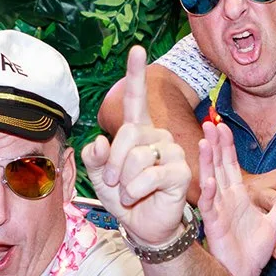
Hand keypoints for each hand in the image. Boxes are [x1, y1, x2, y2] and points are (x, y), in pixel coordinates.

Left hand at [80, 46, 194, 248]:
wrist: (143, 225)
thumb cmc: (124, 197)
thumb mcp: (100, 177)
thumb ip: (93, 158)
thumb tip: (98, 141)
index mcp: (138, 131)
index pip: (136, 98)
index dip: (136, 74)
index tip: (137, 49)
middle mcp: (157, 135)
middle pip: (126, 133)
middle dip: (113, 162)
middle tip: (115, 181)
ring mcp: (172, 151)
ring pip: (136, 157)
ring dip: (124, 181)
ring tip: (130, 192)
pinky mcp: (181, 171)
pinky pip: (149, 174)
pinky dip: (136, 190)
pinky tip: (140, 196)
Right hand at [198, 122, 275, 275]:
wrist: (244, 275)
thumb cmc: (252, 251)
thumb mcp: (273, 222)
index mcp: (237, 196)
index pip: (230, 165)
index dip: (226, 146)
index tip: (224, 126)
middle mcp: (224, 199)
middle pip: (217, 166)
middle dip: (213, 144)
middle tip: (209, 122)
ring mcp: (217, 210)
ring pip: (210, 181)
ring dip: (206, 162)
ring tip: (204, 142)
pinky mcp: (213, 225)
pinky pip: (209, 206)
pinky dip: (209, 193)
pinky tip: (209, 180)